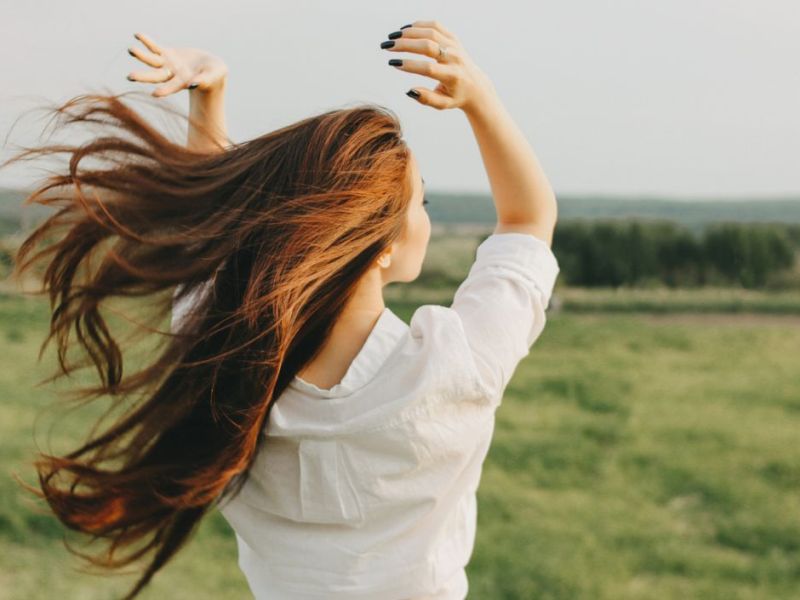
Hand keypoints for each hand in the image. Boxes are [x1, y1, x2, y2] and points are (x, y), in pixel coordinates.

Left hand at [126, 32, 227, 97]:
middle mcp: (172, 75)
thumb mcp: (212, 76)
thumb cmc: (214, 75)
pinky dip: (146, 42)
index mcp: (183, 83)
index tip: (155, 94)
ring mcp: (167, 64)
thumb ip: (204, 80)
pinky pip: (154, 48)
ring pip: (151, 61)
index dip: (165, 90)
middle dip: (143, 77)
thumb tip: (194, 84)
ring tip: (130, 50)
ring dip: (141, 56)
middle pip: (156, 76)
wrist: (210, 68)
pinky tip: (137, 35)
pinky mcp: (166, 54)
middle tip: (130, 77)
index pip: (172, 87)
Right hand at [381, 20, 497, 113]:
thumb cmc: (455, 96)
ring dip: (409, 33)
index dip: (410, 65)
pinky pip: (435, 26)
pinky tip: (405, 31)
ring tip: (392, 38)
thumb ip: (426, 99)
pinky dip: (418, 26)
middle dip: (405, 45)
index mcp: (452, 76)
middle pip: (427, 46)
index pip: (428, 68)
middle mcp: (455, 58)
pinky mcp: (453, 38)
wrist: (475, 85)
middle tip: (387, 47)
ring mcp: (455, 45)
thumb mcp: (443, 104)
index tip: (393, 63)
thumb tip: (409, 91)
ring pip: (430, 32)